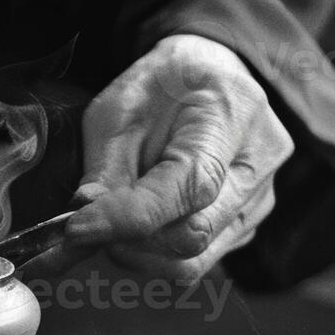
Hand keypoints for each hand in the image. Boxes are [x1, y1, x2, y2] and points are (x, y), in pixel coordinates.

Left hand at [36, 35, 290, 279]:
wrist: (209, 74)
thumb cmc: (164, 83)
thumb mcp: (120, 107)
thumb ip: (104, 168)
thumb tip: (81, 227)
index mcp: (233, 115)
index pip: (188, 187)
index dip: (128, 217)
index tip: (77, 228)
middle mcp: (258, 164)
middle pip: (194, 235)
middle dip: (128, 241)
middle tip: (85, 227)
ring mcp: (257, 201)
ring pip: (195, 260)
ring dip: (139, 253)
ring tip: (109, 224)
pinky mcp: (244, 225)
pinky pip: (197, 260)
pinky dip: (155, 254)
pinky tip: (135, 227)